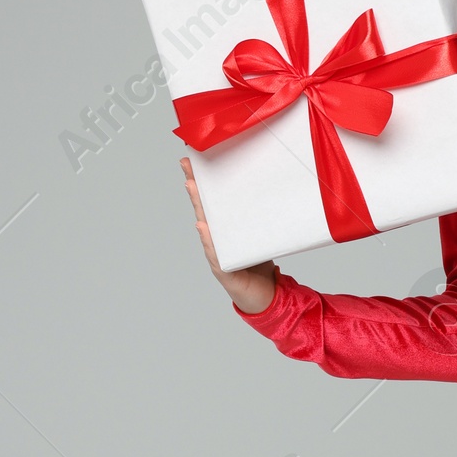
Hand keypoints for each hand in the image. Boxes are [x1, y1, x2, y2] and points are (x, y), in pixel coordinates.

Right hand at [181, 157, 278, 312]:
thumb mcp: (262, 237)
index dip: (204, 182)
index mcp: (226, 229)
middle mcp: (218, 238)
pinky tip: (202, 225)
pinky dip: (208, 240)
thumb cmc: (261, 265)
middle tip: (186, 164)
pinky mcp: (223, 269)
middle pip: (204, 208)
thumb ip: (260, 219)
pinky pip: (215, 252)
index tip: (196, 159)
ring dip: (198, 206)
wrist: (267, 297)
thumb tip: (270, 191)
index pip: (213, 202)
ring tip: (191, 186)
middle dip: (195, 186)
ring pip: (206, 227)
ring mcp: (217, 253)